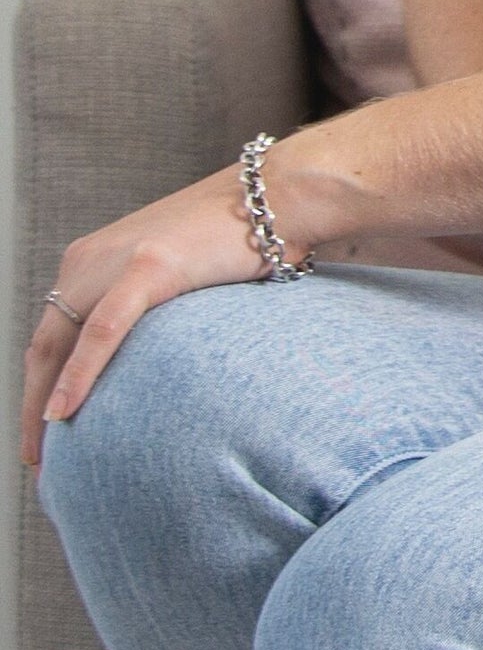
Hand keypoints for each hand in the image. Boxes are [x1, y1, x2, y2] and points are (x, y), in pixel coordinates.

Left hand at [23, 163, 286, 466]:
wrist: (282, 194)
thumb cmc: (242, 233)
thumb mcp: (174, 267)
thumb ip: (147, 301)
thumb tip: (150, 352)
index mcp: (92, 257)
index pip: (52, 332)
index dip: (43, 383)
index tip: (48, 425)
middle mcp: (91, 258)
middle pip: (43, 344)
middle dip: (32, 403)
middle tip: (35, 455)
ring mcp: (117, 260)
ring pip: (58, 343)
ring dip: (43, 402)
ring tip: (44, 451)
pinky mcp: (148, 267)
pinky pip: (100, 332)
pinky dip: (76, 374)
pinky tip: (62, 413)